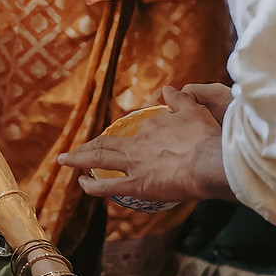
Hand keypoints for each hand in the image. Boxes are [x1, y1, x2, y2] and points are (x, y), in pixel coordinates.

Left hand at [58, 85, 233, 203]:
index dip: (131, 137)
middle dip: (89, 146)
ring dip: (80, 159)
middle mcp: (137, 144)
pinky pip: (107, 186)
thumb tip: (168, 88)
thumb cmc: (205, 139)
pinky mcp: (136, 186)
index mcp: (151, 127)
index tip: (131, 143)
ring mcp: (134, 165)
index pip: (137, 132)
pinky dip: (91, 186)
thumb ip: (179, 100)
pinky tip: (81, 184)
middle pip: (107, 143)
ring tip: (65, 159)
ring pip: (100, 160)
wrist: (210, 163)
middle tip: (76, 149)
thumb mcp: (194, 111)